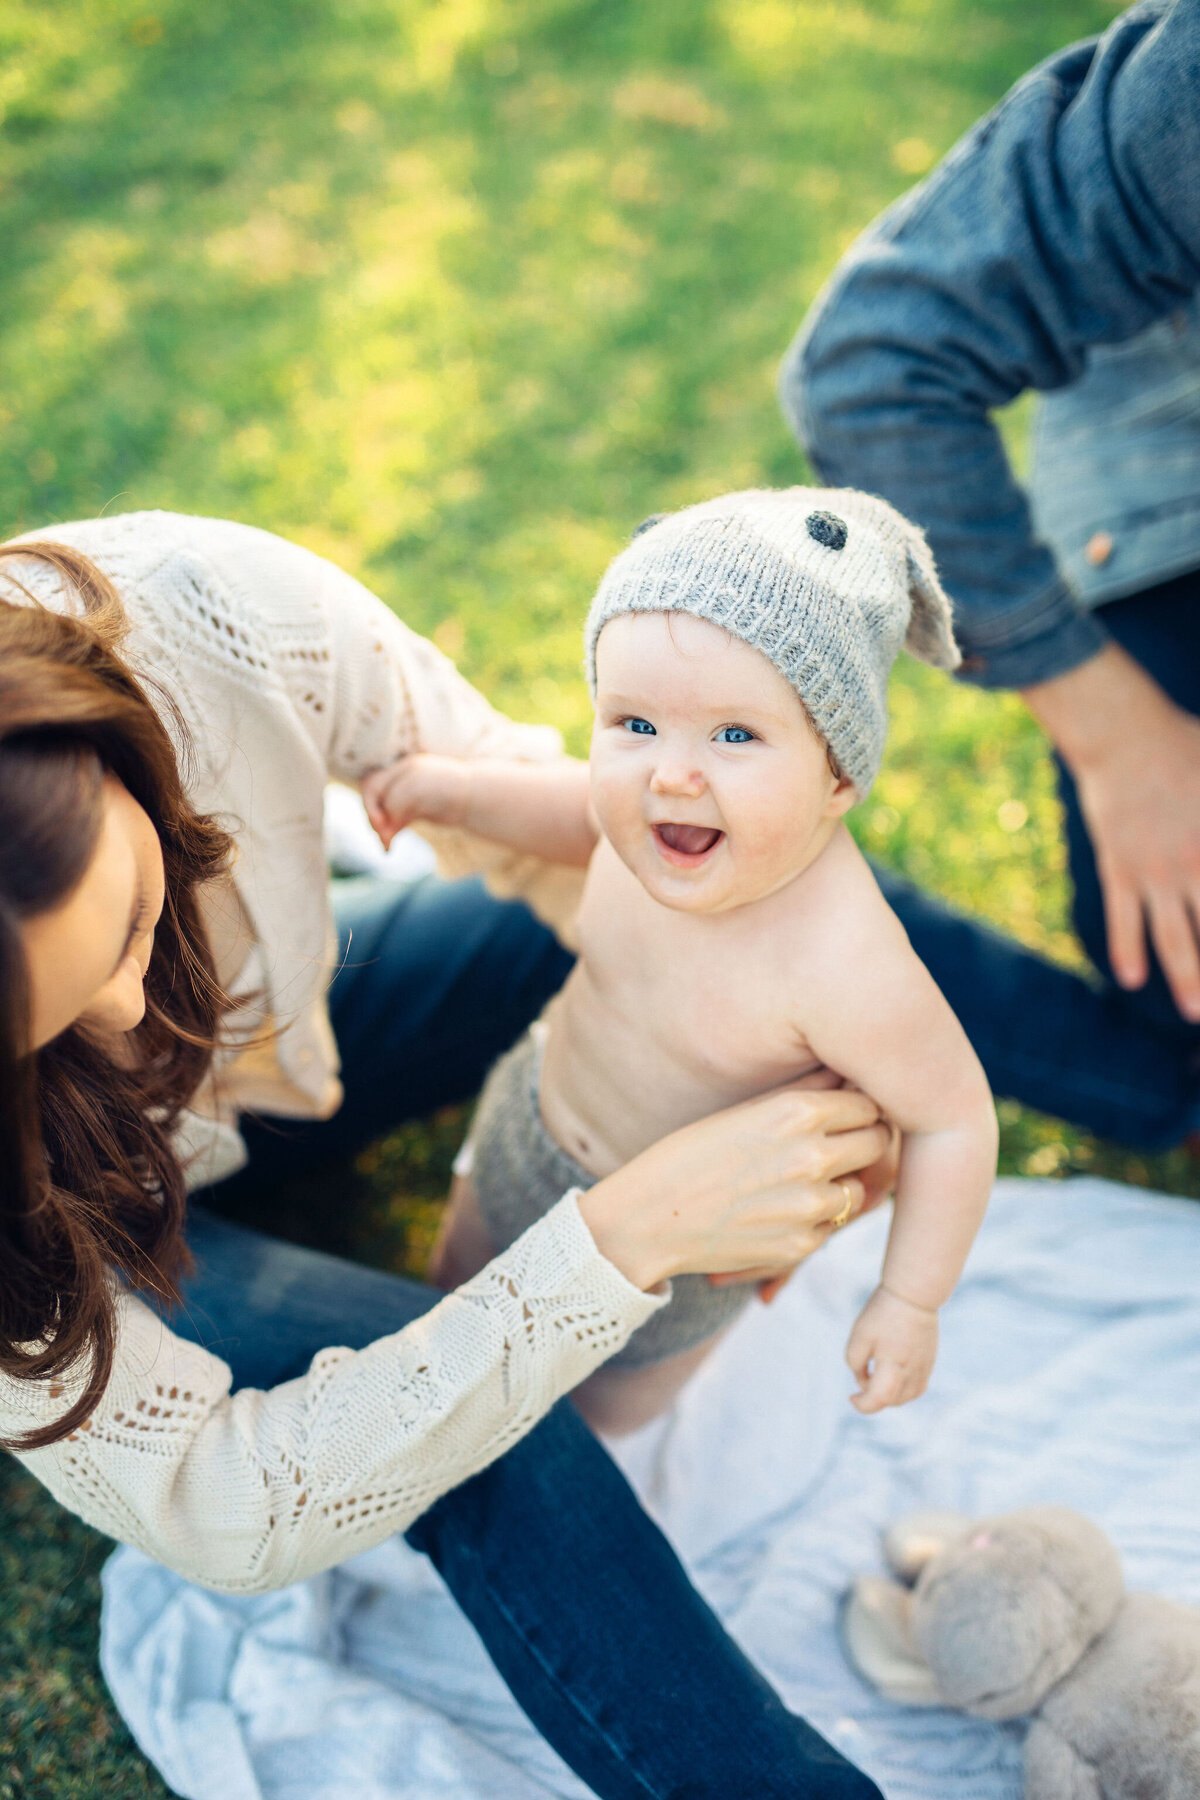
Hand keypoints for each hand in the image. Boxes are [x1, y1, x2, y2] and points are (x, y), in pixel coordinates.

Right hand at [362, 753, 470, 847]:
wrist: (476, 799)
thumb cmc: (447, 788)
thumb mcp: (415, 788)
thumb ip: (394, 801)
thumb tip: (381, 828)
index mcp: (401, 769)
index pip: (371, 785)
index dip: (370, 805)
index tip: (381, 825)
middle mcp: (402, 781)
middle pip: (374, 800)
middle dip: (374, 819)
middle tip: (384, 839)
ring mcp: (408, 797)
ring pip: (383, 814)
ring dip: (381, 830)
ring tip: (386, 847)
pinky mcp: (416, 812)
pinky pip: (394, 823)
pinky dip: (389, 834)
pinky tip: (389, 847)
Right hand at [704, 1093, 899, 1303]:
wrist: (649, 1218)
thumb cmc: (689, 1155)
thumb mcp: (744, 1111)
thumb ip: (803, 1095)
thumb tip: (848, 1076)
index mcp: (798, 1111)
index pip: (868, 1103)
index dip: (860, 1108)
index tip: (848, 1114)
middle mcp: (812, 1156)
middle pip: (877, 1143)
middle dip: (863, 1143)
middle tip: (840, 1146)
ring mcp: (810, 1205)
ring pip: (861, 1189)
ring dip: (841, 1185)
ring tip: (800, 1183)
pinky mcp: (802, 1244)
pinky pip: (832, 1226)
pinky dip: (815, 1220)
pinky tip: (777, 1211)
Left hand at [845, 1283, 937, 1413]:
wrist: (914, 1294)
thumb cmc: (883, 1313)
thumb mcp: (859, 1336)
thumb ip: (855, 1363)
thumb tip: (862, 1380)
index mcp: (893, 1365)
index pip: (879, 1399)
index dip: (863, 1405)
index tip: (851, 1397)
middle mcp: (912, 1371)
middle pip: (892, 1401)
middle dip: (874, 1398)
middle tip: (863, 1377)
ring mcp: (924, 1368)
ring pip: (907, 1397)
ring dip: (890, 1396)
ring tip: (877, 1376)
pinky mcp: (929, 1361)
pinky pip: (918, 1387)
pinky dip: (904, 1389)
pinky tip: (893, 1374)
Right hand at [1023, 644, 1199, 1020]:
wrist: (1123, 735)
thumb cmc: (1184, 744)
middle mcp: (1195, 864)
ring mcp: (1156, 871)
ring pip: (1174, 939)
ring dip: (1186, 978)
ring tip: (1193, 1012)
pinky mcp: (1119, 868)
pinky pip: (1123, 918)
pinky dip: (1127, 949)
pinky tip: (1131, 979)